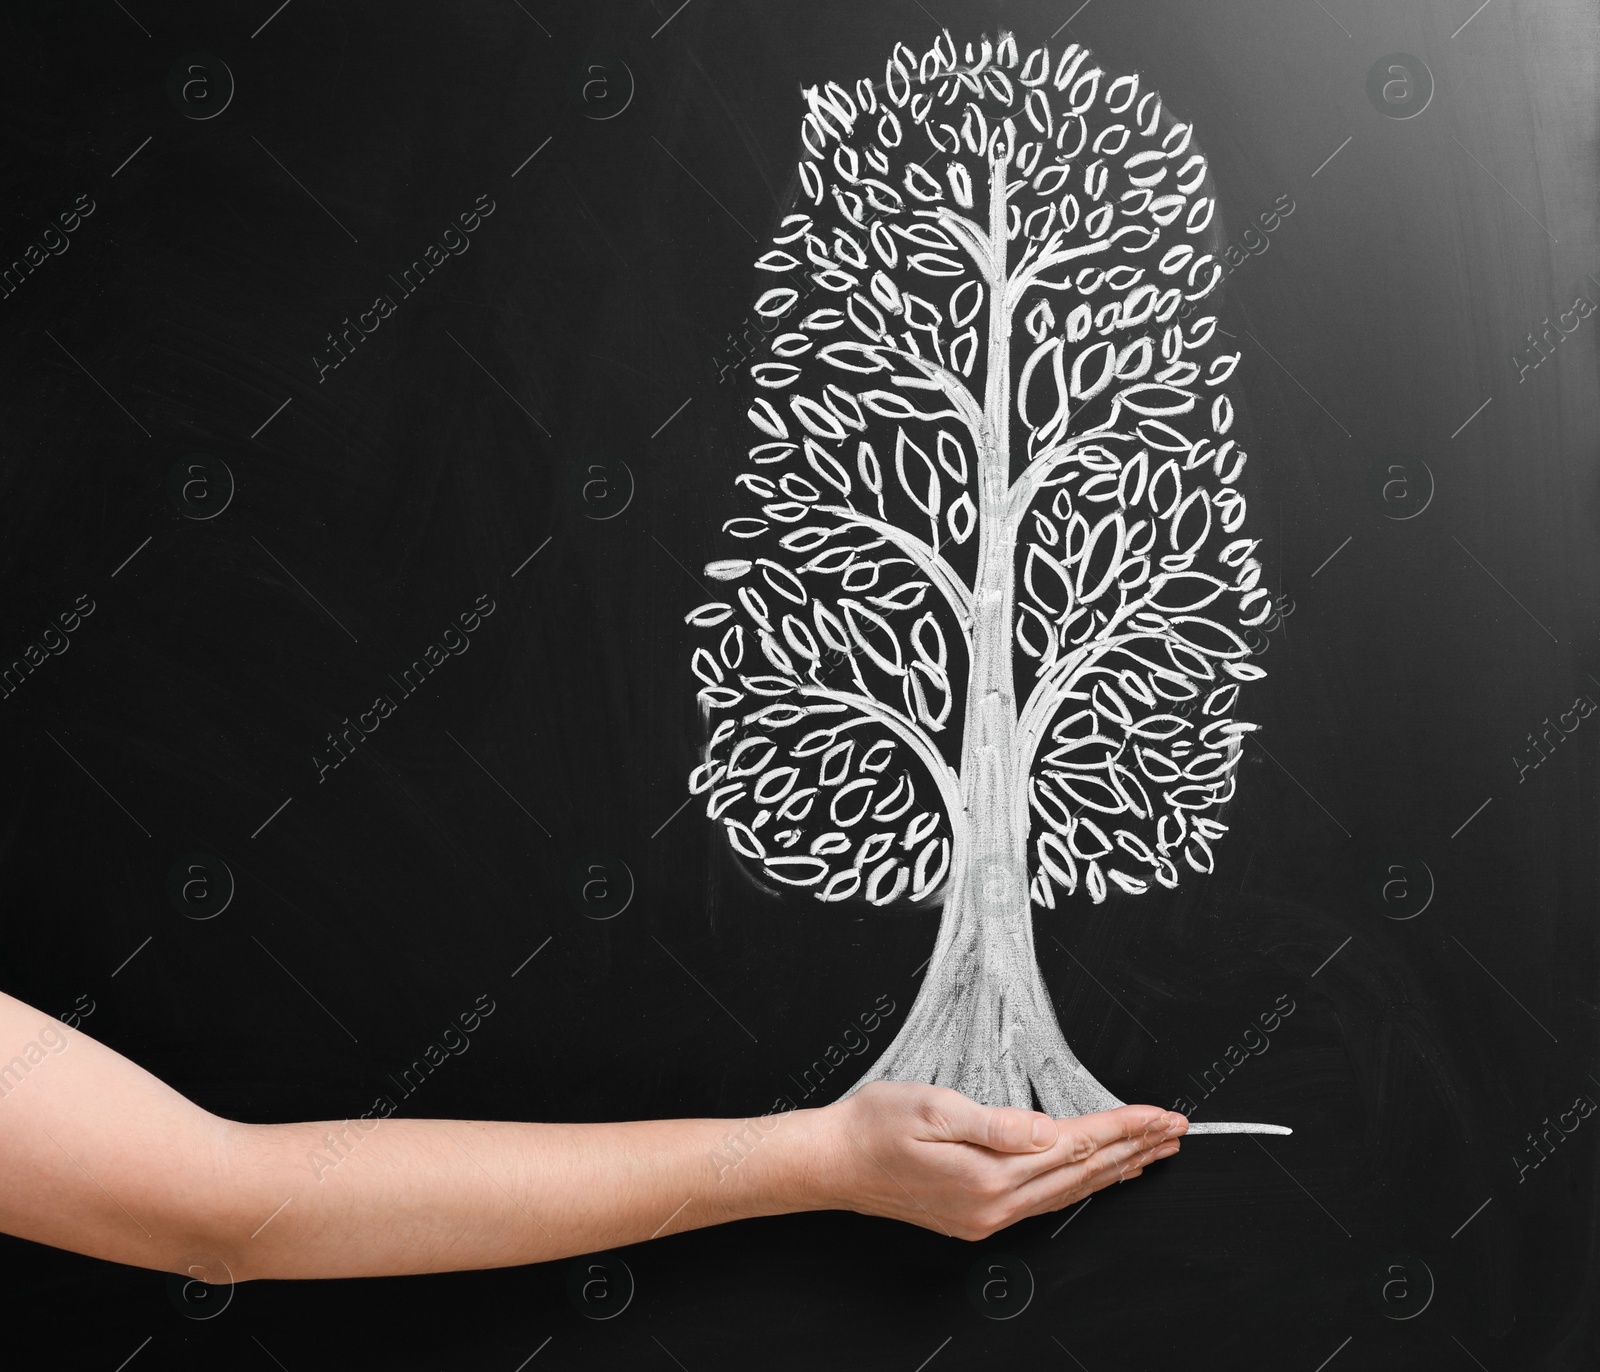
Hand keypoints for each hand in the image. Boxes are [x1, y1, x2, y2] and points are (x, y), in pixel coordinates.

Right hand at [811, 1081, 1186, 1239]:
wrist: (834, 1162)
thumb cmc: (876, 1125)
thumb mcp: (934, 1107)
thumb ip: (996, 1123)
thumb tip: (1049, 1131)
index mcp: (990, 1174)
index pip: (1076, 1144)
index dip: (1123, 1126)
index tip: (1160, 1114)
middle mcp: (996, 1205)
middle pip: (1083, 1173)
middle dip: (1134, 1149)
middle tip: (1177, 1132)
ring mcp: (988, 1217)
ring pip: (1069, 1191)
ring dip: (1115, 1169)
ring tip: (1153, 1154)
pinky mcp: (977, 1217)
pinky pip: (1045, 1200)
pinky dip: (1080, 1183)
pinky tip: (1094, 1175)